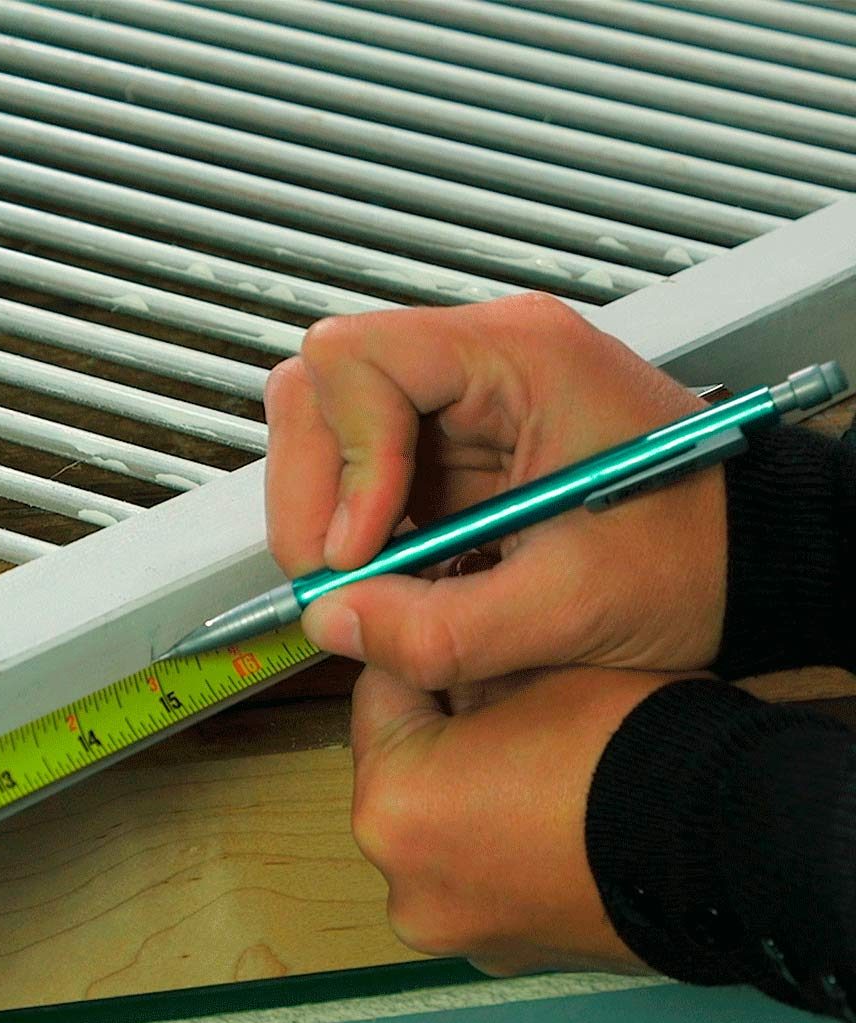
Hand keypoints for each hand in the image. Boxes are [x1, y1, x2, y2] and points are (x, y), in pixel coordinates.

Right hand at [265, 295, 727, 688]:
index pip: (358, 360)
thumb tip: (333, 624)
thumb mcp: (573, 607)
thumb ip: (444, 629)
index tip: (359, 549)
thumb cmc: (697, 552)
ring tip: (366, 579)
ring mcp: (460, 399)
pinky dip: (354, 526)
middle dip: (310, 487)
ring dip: (325, 508)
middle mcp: (479, 359)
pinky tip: (393, 571)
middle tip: (336, 574)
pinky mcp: (452, 443)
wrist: (749, 554)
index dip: (342, 460)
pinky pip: (363, 468)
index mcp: (519, 355)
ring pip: (328, 424)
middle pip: (323, 384)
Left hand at [350, 664, 683, 974]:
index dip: (419, 656)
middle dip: (441, 730)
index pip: (376, 692)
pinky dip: (496, 846)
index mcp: (391, 803)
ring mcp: (452, 931)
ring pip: (436, 825)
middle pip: (403, 768)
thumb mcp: (529, 659)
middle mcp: (402, 885)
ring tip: (537, 762)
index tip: (452, 644)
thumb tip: (424, 648)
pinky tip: (552, 816)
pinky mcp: (502, 955)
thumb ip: (453, 651)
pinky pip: (475, 875)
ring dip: (465, 790)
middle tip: (505, 702)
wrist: (735, 840)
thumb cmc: (628, 743)